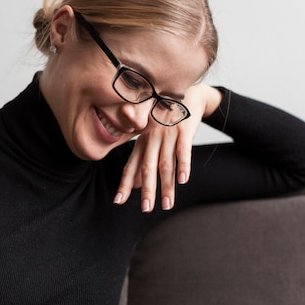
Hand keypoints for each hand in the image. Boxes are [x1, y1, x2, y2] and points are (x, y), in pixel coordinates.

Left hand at [113, 84, 221, 211]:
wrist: (186, 95)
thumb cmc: (166, 120)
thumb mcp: (151, 136)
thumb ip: (142, 159)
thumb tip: (134, 184)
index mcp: (142, 141)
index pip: (131, 166)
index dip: (124, 184)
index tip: (118, 201)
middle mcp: (152, 138)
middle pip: (148, 168)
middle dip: (146, 191)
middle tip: (145, 209)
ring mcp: (168, 134)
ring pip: (166, 164)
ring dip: (167, 187)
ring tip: (167, 205)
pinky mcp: (184, 130)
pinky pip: (183, 150)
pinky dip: (183, 166)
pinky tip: (183, 181)